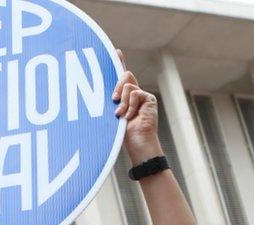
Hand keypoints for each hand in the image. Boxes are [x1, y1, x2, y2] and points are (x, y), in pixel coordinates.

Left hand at [111, 50, 160, 164]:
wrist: (137, 143)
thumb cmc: (121, 134)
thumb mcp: (110, 113)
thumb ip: (110, 101)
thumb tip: (104, 94)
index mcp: (124, 95)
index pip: (121, 74)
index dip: (119, 61)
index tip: (115, 51)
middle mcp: (134, 93)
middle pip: (124, 75)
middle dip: (116, 85)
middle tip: (113, 99)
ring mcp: (142, 95)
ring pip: (128, 85)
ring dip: (122, 101)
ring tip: (120, 115)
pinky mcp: (149, 98)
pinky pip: (135, 93)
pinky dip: (130, 106)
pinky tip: (130, 117)